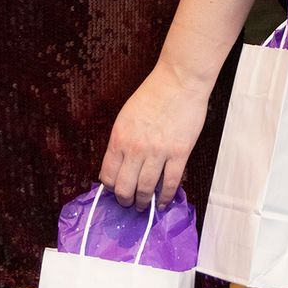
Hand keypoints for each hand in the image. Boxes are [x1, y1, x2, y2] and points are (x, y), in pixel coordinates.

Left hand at [99, 61, 211, 208]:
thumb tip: (119, 164)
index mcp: (119, 138)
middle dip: (125, 200)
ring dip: (144, 202)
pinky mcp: (179, 153)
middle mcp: (136, 148)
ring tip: (144, 206)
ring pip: (146, 190)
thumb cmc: (153, 94)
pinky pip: (170, 183)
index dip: (110, 188)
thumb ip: (121, 141)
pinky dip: (165, 197)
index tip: (115, 191)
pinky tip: (162, 202)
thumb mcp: (126, 116)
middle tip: (129, 204)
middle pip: (125, 188)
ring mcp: (158, 152)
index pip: (108, 175)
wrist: (179, 81)